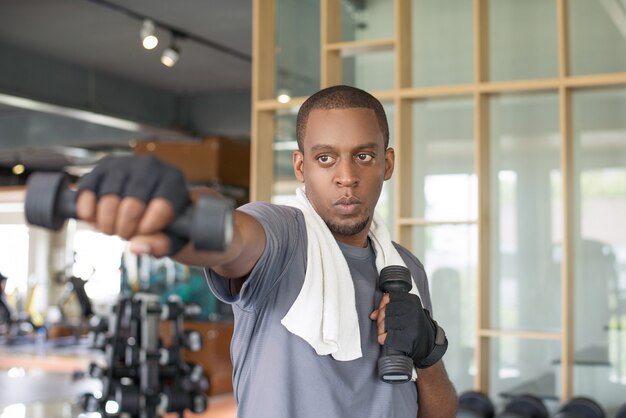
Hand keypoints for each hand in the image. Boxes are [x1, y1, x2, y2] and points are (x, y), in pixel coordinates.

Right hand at [75, 155, 189, 255]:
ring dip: (106, 223)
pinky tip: (94, 220)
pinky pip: (87, 190)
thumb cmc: (165, 220)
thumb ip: (161, 245)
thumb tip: (136, 247)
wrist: (147, 201)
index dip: (149, 229)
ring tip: (113, 228)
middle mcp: (149, 166)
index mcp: (173, 180)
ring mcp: (124, 163)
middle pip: (132, 206)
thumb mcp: (172, 236)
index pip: (161, 208)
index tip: (144, 233)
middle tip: (126, 234)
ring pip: (108, 200)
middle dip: (126, 230)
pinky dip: (87, 212)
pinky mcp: (101, 166)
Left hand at [370, 292, 446, 367]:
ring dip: (381, 330)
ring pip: (384, 323)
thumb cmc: (416, 327)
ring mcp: (411, 323)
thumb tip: (373, 314)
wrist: (430, 344)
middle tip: (382, 325)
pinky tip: (386, 339)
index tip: (382, 311)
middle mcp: (413, 310)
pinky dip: (383, 339)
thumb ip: (391, 308)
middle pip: (385, 311)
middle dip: (380, 319)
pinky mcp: (408, 337)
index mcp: (412, 301)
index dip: (382, 304)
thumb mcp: (408, 312)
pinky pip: (386, 337)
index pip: (389, 297)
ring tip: (385, 332)